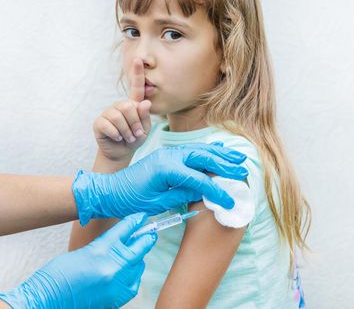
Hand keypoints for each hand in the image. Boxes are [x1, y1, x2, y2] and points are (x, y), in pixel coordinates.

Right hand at [0, 213, 155, 308]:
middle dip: (145, 238)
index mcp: (101, 249)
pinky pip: (134, 282)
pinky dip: (133, 275)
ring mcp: (117, 284)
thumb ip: (104, 245)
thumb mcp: (83, 251)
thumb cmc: (58, 274)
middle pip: (140, 246)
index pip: (126, 229)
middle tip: (149, 233)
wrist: (48, 299)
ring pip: (140, 265)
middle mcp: (113, 266)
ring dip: (138, 258)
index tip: (142, 217)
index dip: (136, 221)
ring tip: (133, 254)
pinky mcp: (117, 298)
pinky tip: (127, 272)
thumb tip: (122, 241)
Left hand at [72, 142, 248, 224]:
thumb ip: (181, 194)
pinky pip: (190, 150)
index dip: (216, 191)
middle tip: (243, 171)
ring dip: (219, 154)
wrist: (110, 191)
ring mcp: (167, 153)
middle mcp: (168, 156)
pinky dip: (206, 151)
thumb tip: (202, 191)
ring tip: (238, 159)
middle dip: (225, 164)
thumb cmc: (130, 200)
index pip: (199, 179)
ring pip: (199, 150)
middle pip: (203, 157)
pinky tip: (217, 150)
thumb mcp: (157, 202)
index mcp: (166, 169)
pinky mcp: (166, 155)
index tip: (229, 201)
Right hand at [94, 58, 150, 161]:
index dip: (137, 73)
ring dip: (126, 131)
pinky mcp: (99, 122)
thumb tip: (144, 103)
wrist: (120, 153)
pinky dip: (116, 134)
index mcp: (133, 104)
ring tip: (128, 138)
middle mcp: (119, 105)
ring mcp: (108, 112)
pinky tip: (117, 138)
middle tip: (136, 134)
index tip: (138, 59)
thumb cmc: (134, 139)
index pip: (136, 87)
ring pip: (118, 116)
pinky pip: (108, 125)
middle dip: (135, 123)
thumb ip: (145, 117)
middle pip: (128, 106)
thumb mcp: (144, 130)